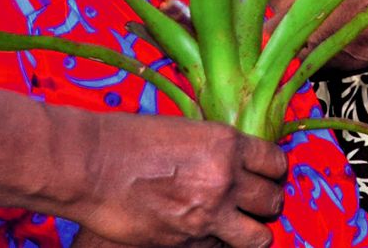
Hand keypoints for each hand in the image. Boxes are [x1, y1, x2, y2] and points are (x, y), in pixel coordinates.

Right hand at [62, 107, 287, 247]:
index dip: (274, 170)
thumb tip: (234, 163)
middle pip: (272, 200)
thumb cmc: (129, 141)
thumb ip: (215, 150)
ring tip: (241, 225)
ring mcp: (208, 215)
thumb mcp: (185, 131)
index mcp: (227, 145)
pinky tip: (206, 232)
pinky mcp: (187, 242)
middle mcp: (226, 180)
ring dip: (253, 231)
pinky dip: (217, 243)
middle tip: (256, 201)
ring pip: (258, 236)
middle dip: (267, 201)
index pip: (275, 162)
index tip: (268, 175)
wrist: (91, 166)